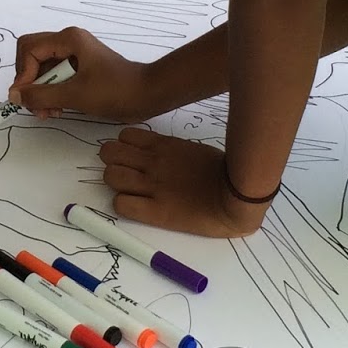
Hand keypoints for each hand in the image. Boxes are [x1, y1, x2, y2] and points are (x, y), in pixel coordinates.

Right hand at [11, 27, 153, 122]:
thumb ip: (41, 95)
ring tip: (48, 113)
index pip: (28, 49)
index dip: (23, 74)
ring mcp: (74, 55)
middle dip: (30, 83)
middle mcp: (68, 42)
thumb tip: (14, 95)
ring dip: (40, 92)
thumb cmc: (114, 91)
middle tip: (36, 106)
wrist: (147, 95)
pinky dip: (51, 94)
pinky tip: (57, 110)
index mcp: (67, 39)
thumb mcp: (74, 95)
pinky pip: (55, 78)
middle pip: (31, 57)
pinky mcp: (79, 69)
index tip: (28, 98)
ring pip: (42, 70)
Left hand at [99, 129, 266, 237]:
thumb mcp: (195, 150)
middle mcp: (153, 163)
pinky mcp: (156, 211)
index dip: (123, 146)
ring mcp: (153, 186)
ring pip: (111, 176)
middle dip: (112, 162)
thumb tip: (164, 155)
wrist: (237, 197)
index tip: (130, 155)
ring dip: (115, 183)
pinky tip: (136, 206)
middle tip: (124, 172)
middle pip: (110, 153)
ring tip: (128, 190)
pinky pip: (121, 204)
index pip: (125, 136)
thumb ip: (175, 151)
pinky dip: (123, 204)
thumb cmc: (225, 173)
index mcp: (164, 146)